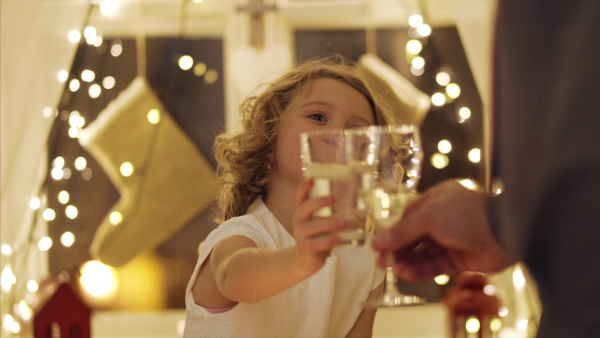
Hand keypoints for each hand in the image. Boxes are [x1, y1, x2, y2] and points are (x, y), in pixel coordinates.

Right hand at [292, 178, 345, 274]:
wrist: (306, 260)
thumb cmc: (319, 235)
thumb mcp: (321, 221)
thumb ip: (332, 212)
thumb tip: (360, 203)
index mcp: (303, 211)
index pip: (300, 196)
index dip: (304, 187)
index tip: (312, 178)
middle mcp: (299, 220)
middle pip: (304, 207)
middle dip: (318, 202)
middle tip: (333, 198)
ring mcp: (300, 234)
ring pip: (312, 226)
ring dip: (328, 223)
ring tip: (343, 222)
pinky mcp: (305, 248)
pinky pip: (316, 244)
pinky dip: (327, 241)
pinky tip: (338, 239)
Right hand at [371, 179, 515, 281]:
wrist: (506, 232)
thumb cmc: (467, 214)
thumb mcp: (429, 217)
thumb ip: (403, 231)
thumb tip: (378, 241)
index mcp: (438, 200)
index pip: (409, 216)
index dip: (394, 231)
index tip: (379, 245)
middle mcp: (444, 219)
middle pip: (415, 236)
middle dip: (398, 249)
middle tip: (382, 262)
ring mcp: (453, 239)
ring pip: (424, 253)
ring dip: (408, 262)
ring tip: (393, 270)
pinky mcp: (460, 259)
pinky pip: (436, 265)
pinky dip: (421, 270)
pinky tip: (407, 275)